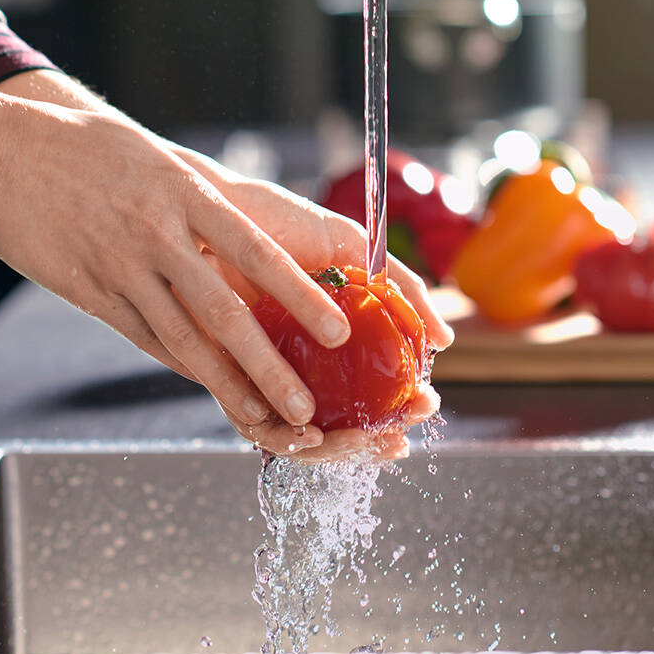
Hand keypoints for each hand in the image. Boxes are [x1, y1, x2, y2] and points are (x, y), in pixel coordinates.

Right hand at [0, 75, 352, 453]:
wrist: (5, 149)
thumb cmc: (87, 145)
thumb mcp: (157, 159)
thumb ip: (200, 200)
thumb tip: (246, 238)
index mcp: (185, 194)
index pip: (257, 253)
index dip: (301, 297)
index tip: (338, 331)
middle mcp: (158, 235)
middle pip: (225, 312)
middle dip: (270, 365)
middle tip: (306, 406)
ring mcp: (122, 268)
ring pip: (184, 339)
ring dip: (227, 384)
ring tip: (264, 417)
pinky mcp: (90, 292)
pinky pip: (143, 336)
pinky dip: (180, 366)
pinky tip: (208, 388)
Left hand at [171, 152, 454, 456]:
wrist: (208, 205)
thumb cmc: (275, 222)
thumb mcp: (349, 248)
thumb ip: (399, 288)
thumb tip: (444, 340)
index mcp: (329, 337)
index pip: (369, 388)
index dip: (398, 407)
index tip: (426, 405)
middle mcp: (296, 362)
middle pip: (340, 420)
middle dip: (374, 437)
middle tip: (402, 432)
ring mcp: (262, 371)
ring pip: (301, 433)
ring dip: (336, 449)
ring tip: (364, 439)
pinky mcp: (222, 375)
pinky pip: (253, 422)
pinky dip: (283, 436)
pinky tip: (311, 431)